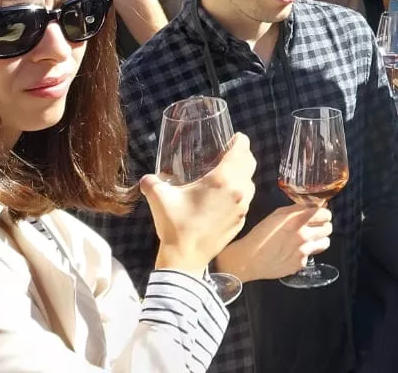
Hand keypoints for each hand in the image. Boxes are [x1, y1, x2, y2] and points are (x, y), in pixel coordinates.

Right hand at [145, 134, 255, 276]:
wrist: (185, 259)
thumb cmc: (176, 225)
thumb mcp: (160, 198)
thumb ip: (152, 182)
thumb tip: (146, 177)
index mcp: (223, 179)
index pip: (243, 149)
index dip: (239, 140)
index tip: (232, 138)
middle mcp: (240, 190)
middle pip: (250, 162)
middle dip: (242, 154)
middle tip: (228, 152)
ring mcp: (244, 207)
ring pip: (250, 181)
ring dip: (242, 174)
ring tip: (226, 174)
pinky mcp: (242, 220)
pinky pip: (246, 199)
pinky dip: (239, 192)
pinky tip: (224, 197)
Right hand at [214, 204, 332, 282]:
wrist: (248, 259)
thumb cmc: (260, 235)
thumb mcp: (277, 215)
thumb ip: (297, 209)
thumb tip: (314, 205)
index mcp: (297, 220)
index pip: (325, 213)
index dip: (324, 213)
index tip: (320, 214)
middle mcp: (303, 235)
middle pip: (328, 228)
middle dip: (323, 225)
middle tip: (315, 227)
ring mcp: (303, 251)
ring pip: (325, 242)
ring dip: (319, 240)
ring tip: (309, 240)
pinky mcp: (300, 264)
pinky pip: (311, 256)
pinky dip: (306, 253)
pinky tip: (294, 252)